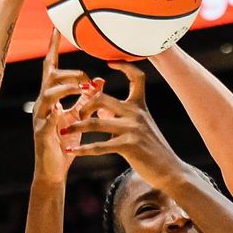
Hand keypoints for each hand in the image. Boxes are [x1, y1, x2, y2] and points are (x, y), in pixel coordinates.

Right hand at [32, 29, 102, 181]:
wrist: (53, 170)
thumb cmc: (65, 143)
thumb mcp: (78, 117)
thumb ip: (87, 99)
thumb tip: (101, 80)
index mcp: (51, 98)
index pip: (52, 68)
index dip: (52, 48)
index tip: (56, 28)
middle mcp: (42, 104)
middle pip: (49, 77)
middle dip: (68, 72)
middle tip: (87, 78)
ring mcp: (40, 118)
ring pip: (47, 95)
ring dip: (66, 88)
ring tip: (82, 89)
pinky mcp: (42, 134)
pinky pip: (47, 120)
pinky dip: (57, 114)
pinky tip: (63, 111)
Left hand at [62, 62, 186, 187]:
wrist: (169, 170)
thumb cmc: (152, 147)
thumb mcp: (139, 126)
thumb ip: (119, 114)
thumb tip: (99, 108)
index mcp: (139, 105)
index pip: (136, 77)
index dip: (125, 66)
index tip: (109, 63)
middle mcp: (136, 113)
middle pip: (102, 98)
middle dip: (84, 105)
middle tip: (75, 114)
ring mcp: (132, 129)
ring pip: (95, 123)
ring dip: (76, 127)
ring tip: (63, 131)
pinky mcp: (128, 146)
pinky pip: (99, 146)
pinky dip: (82, 149)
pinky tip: (70, 151)